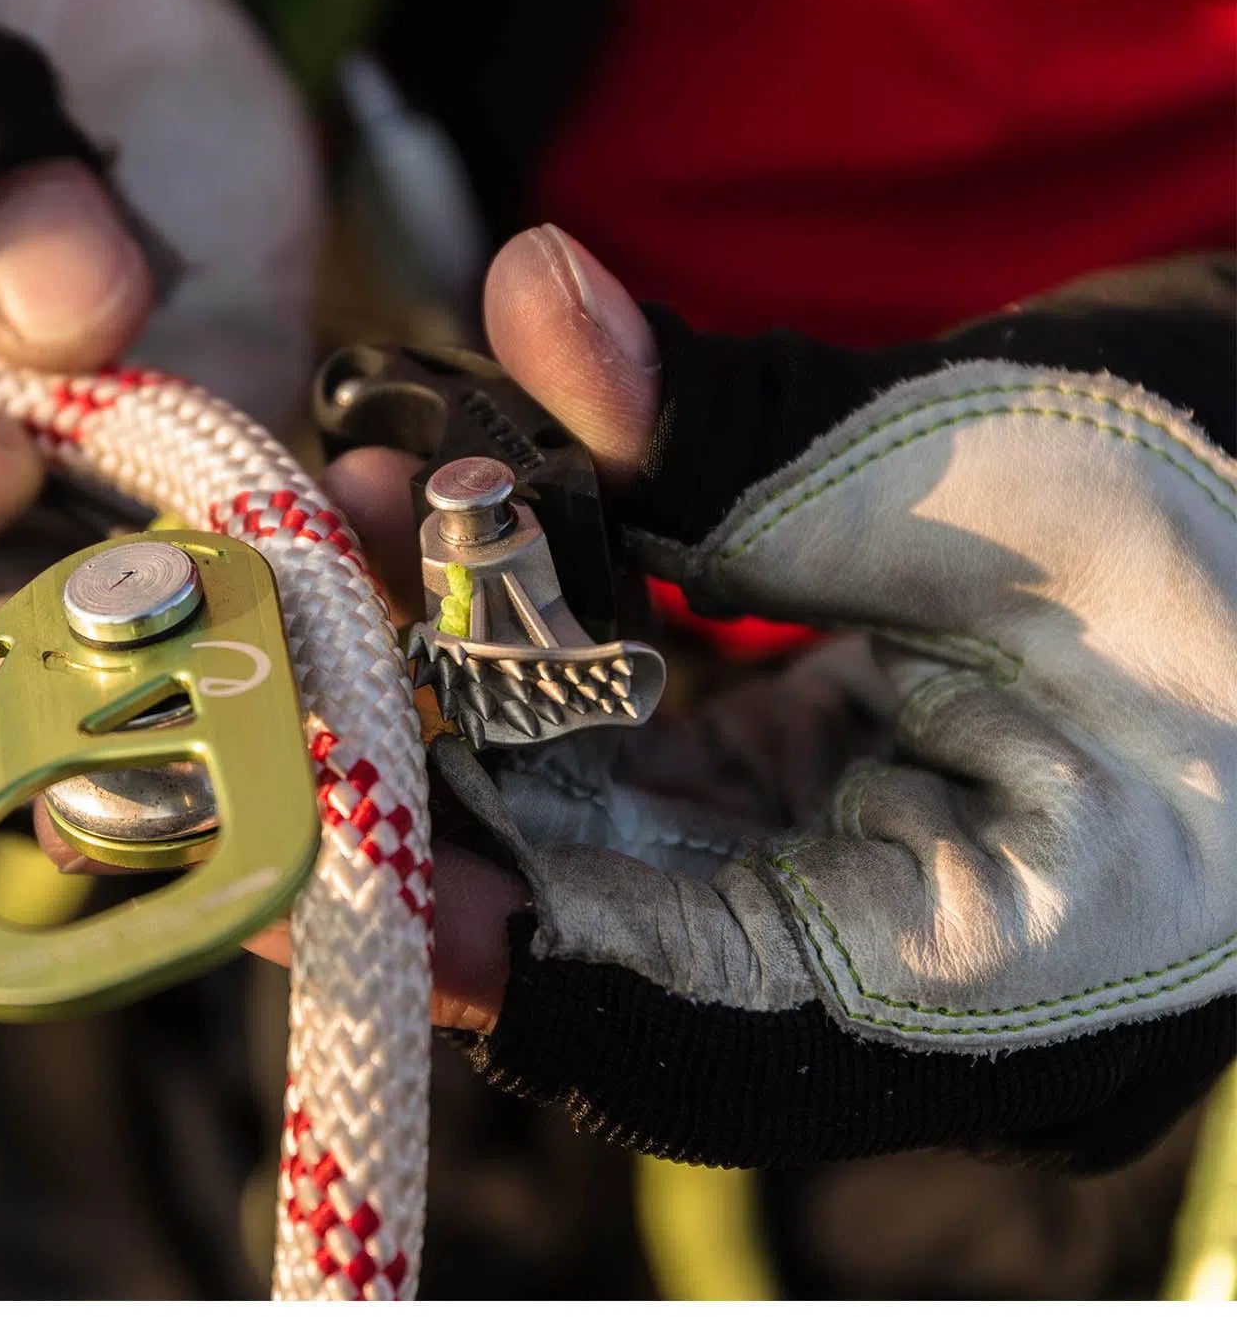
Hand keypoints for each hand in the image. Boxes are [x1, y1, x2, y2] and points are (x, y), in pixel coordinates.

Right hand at [0, 0, 317, 698]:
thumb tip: (70, 319)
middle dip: (19, 679)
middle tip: (146, 599)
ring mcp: (7, 539)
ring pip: (67, 692)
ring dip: (176, 666)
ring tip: (279, 573)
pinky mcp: (160, 520)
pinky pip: (226, 607)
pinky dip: (301, 592)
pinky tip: (368, 519)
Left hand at [275, 230, 1236, 1170]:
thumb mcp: (1000, 453)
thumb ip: (736, 423)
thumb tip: (530, 294)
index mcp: (1016, 985)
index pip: (683, 1022)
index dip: (485, 926)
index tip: (327, 808)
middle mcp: (930, 989)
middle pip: (616, 936)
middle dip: (445, 773)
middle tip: (299, 635)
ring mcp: (879, 900)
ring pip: (617, 845)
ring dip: (483, 695)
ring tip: (371, 536)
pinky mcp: (840, 812)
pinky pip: (662, 778)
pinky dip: (565, 667)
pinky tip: (473, 539)